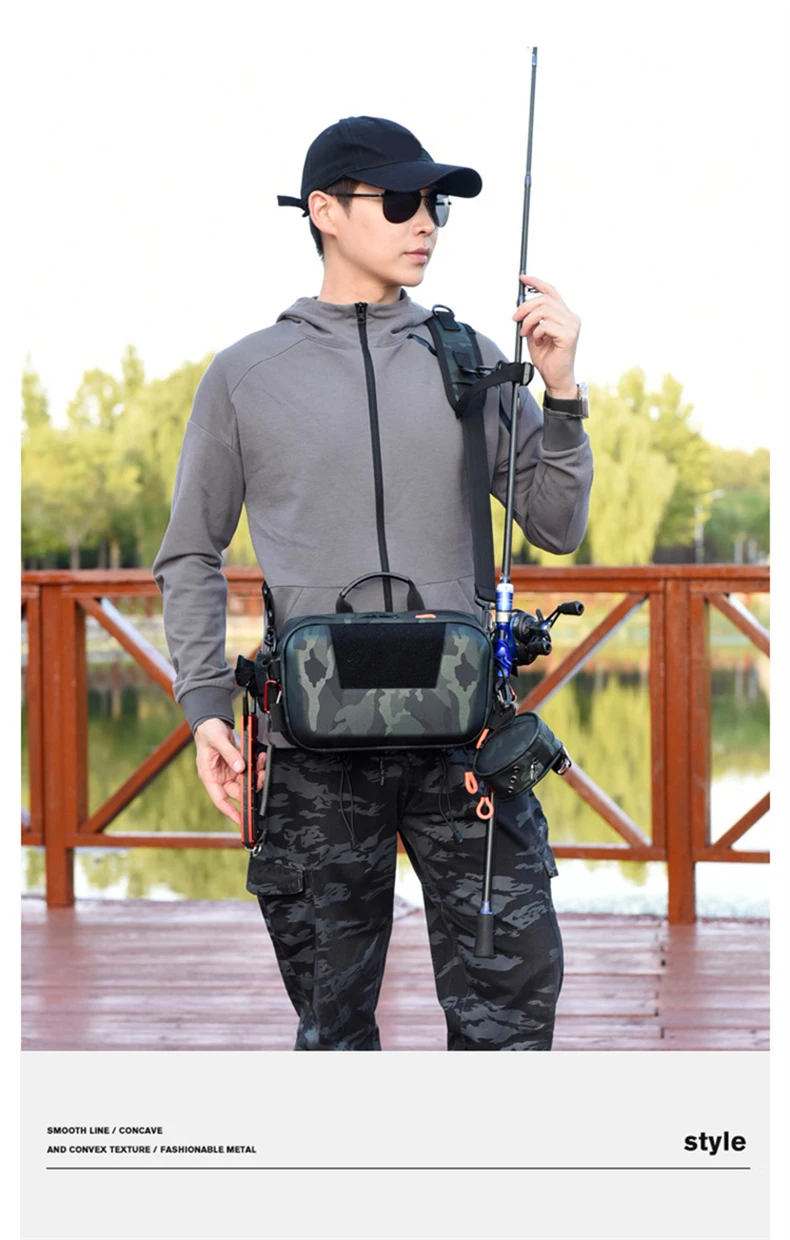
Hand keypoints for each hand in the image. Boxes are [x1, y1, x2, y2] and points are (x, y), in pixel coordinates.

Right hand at [193, 717, 266, 826]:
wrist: (212, 721)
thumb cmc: (208, 732)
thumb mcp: (217, 741)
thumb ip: (230, 754)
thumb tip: (241, 767)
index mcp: (209, 776)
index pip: (220, 800)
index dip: (231, 812)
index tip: (243, 820)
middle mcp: (219, 777)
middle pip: (237, 791)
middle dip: (250, 788)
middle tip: (261, 779)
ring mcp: (229, 772)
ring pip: (245, 781)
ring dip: (255, 775)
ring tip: (262, 765)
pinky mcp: (236, 765)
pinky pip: (249, 770)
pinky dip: (256, 766)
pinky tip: (260, 759)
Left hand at [513, 275, 580, 397]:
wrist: (555, 378)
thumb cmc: (547, 358)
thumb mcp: (534, 333)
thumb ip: (531, 319)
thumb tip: (520, 305)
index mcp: (565, 315)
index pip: (551, 292)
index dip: (536, 282)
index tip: (522, 278)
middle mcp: (571, 317)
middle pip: (545, 299)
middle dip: (525, 306)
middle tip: (516, 318)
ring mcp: (572, 325)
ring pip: (544, 310)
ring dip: (528, 321)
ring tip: (525, 333)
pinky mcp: (569, 335)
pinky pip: (546, 325)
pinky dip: (536, 332)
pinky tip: (537, 341)